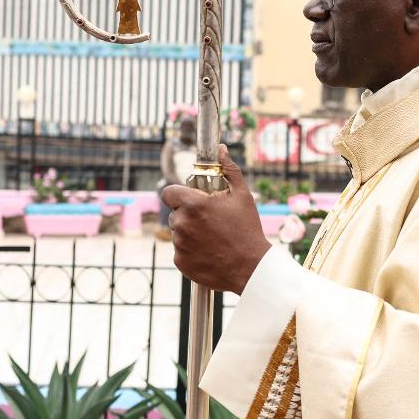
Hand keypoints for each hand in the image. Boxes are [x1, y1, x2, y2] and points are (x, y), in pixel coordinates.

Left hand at [162, 145, 270, 293]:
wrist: (250, 268)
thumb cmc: (247, 229)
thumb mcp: (242, 196)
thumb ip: (228, 170)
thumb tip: (221, 150)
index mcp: (193, 204)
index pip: (168, 193)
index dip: (178, 194)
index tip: (190, 199)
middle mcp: (182, 223)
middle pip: (175, 213)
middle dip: (188, 215)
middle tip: (209, 221)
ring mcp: (179, 244)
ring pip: (178, 233)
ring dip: (190, 233)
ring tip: (212, 238)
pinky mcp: (180, 262)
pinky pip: (180, 251)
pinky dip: (191, 251)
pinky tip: (209, 251)